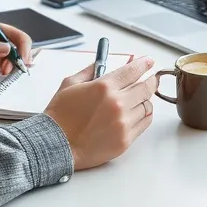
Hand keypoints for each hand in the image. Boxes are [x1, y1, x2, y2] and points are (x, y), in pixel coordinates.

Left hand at [0, 17, 32, 74]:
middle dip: (17, 57)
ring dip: (12, 65)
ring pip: (10, 56)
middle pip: (15, 45)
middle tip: (13, 70)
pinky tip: (4, 74)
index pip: (13, 33)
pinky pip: (1, 64)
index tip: (23, 59)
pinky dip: (6, 69)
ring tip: (4, 74)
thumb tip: (7, 49)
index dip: (22, 45)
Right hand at [43, 56, 157, 169]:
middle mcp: (117, 104)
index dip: (143, 64)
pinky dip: (143, 116)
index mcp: (103, 87)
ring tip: (138, 99)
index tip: (148, 62)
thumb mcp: (70, 83)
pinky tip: (136, 113)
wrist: (56, 144)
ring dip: (144, 100)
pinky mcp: (125, 140)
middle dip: (150, 81)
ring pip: (147, 106)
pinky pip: (144, 123)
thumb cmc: (60, 116)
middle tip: (151, 79)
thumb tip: (101, 63)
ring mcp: (123, 123)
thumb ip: (89, 71)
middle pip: (146, 88)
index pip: (132, 71)